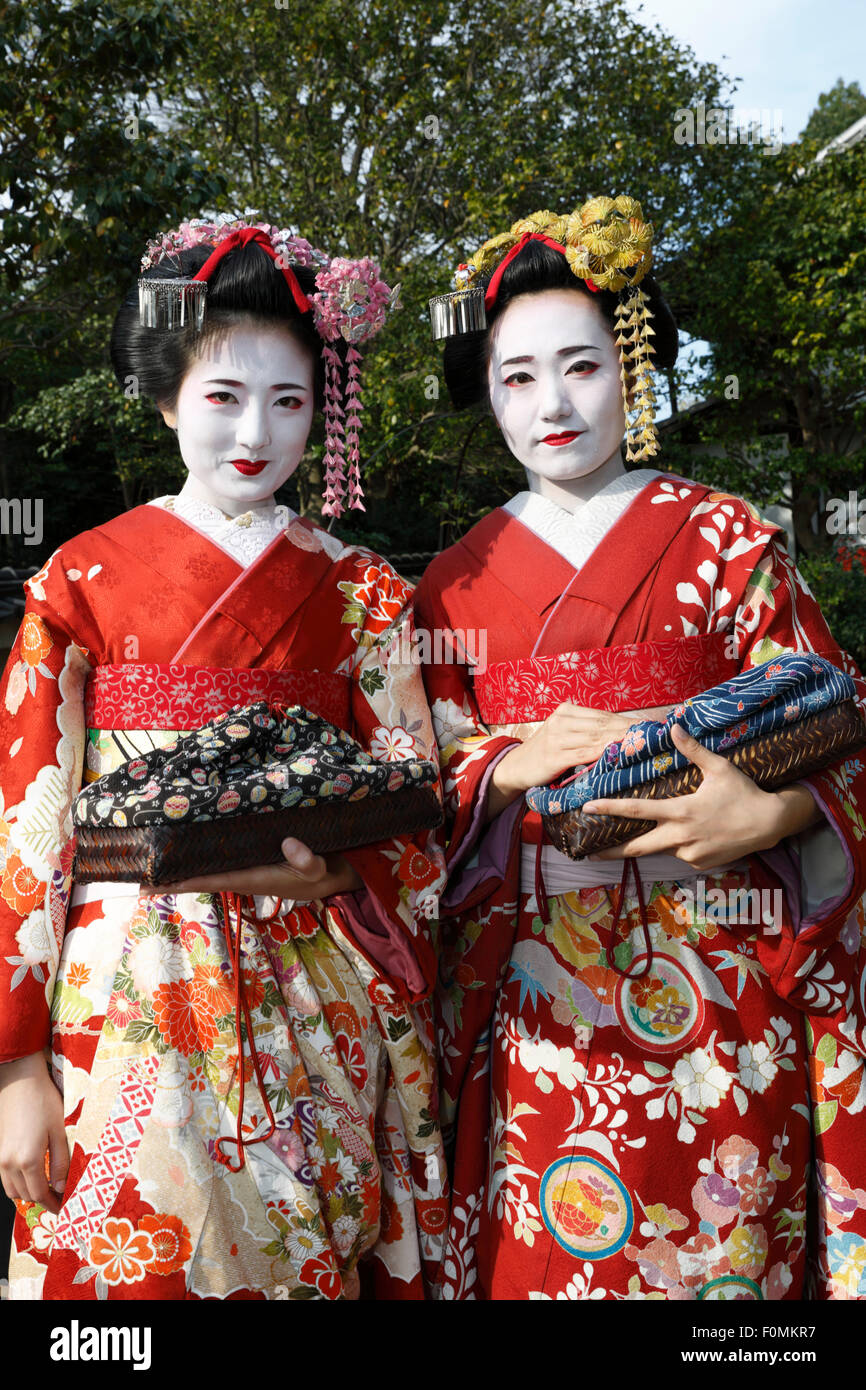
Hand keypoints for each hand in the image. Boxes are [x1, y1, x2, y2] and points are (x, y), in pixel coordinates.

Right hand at [0, 1052, 67, 1214]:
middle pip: (27, 1196)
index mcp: (28, 1160)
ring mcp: (1, 1158)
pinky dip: (18, 1185)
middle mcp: (10, 1163)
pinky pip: (6, 1180)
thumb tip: (61, 1187)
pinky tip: (32, 1178)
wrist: (19, 1081)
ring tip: (48, 1190)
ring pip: (13, 1191)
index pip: (41, 1194)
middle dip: (44, 1201)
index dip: (53, 1204)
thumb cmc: (43, 1101)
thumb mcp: (60, 1131)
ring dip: (30, 1195)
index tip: (64, 1208)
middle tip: (60, 1199)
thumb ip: (61, 1162)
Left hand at [151, 837, 362, 899]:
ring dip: (181, 869)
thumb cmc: (327, 873)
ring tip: (152, 865)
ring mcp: (247, 869)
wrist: (338, 878)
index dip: (180, 881)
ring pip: (207, 869)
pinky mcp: (252, 861)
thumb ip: (308, 860)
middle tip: (136, 878)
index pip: (210, 880)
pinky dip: (199, 858)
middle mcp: (244, 876)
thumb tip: (290, 845)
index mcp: (255, 878)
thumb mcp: (322, 868)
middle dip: (171, 879)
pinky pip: (219, 861)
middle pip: (200, 877)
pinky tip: (185, 851)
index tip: (151, 885)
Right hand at [487, 704, 663, 820]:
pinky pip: (583, 754)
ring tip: (641, 745)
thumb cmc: (547, 751)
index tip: (650, 727)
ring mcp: (556, 737)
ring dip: (620, 742)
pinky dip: (602, 754)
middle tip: (653, 736)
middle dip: (629, 731)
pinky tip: (617, 756)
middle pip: (603, 725)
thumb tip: (622, 733)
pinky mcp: (554, 756)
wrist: (516, 767)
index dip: (628, 721)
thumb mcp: (565, 735)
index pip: (604, 716)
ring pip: (596, 738)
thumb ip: (588, 731)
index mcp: (566, 711)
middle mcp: (561, 720)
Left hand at [584, 724, 821, 870]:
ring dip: (654, 842)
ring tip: (654, 835)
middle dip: (611, 851)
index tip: (587, 809)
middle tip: (588, 852)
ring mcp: (690, 854)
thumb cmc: (744, 792)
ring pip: (662, 849)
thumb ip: (692, 749)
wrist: (770, 824)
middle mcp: (681, 837)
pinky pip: (682, 855)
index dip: (609, 808)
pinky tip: (697, 834)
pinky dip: (680, 846)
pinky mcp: (700, 864)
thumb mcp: (719, 767)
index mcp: (680, 812)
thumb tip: (673, 726)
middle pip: (637, 848)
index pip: (636, 810)